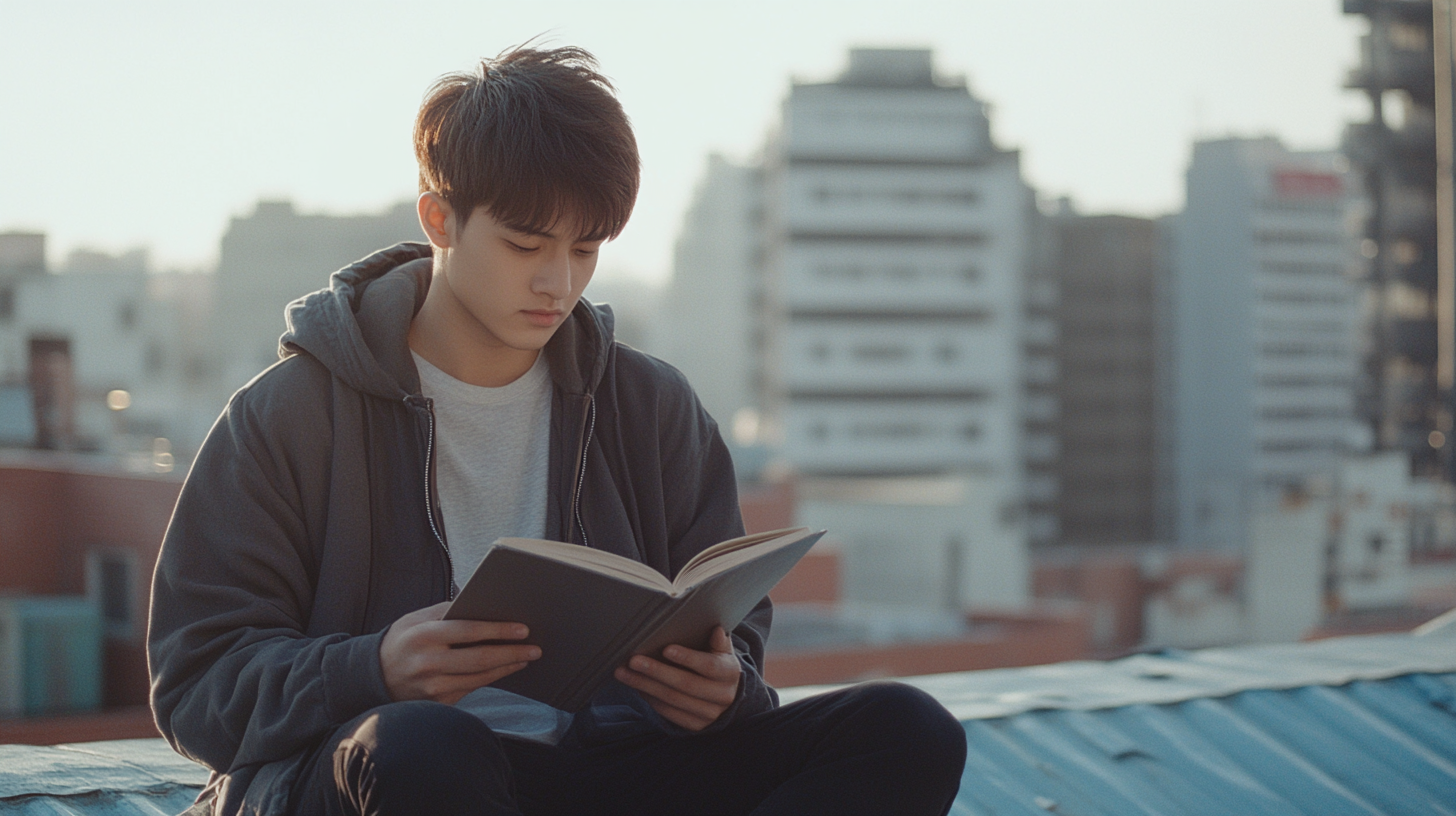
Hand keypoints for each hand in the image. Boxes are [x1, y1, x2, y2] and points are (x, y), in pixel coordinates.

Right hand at [379, 601, 540, 704]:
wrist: (373, 676)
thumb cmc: (402, 640)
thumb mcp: (417, 618)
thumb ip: (448, 612)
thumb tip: (486, 606)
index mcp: (423, 636)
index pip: (468, 631)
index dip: (498, 630)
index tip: (523, 629)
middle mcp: (427, 664)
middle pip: (480, 659)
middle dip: (512, 653)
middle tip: (535, 648)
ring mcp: (432, 688)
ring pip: (480, 678)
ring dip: (507, 667)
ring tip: (525, 657)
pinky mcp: (437, 704)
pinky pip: (471, 689)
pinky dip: (491, 678)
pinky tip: (504, 669)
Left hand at [614, 626, 740, 730]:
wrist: (727, 696)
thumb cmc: (719, 665)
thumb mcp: (723, 652)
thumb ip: (719, 641)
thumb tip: (717, 629)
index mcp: (729, 673)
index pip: (709, 666)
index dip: (688, 658)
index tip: (666, 649)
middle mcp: (722, 696)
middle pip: (685, 684)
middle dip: (656, 672)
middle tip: (633, 660)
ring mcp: (709, 714)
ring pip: (672, 700)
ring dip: (645, 685)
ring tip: (624, 673)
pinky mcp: (695, 725)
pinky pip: (669, 713)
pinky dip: (650, 699)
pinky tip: (636, 686)